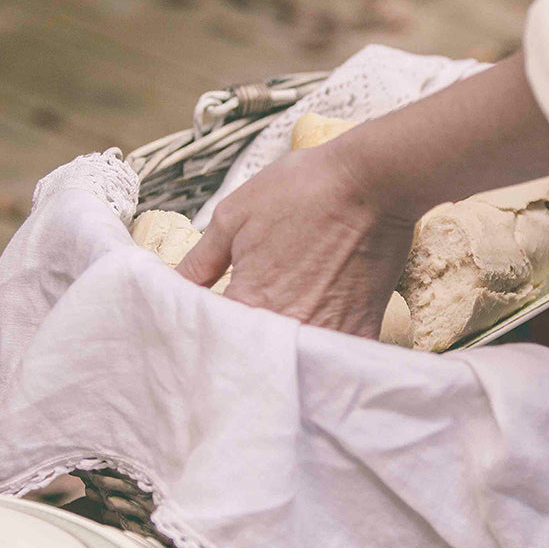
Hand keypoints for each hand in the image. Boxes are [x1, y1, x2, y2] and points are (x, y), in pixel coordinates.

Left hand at [176, 144, 415, 338]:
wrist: (372, 183)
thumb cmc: (303, 191)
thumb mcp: (233, 215)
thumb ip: (200, 261)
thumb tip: (176, 288)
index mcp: (247, 303)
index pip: (214, 340)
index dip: (208, 336)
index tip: (210, 328)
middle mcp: (285, 329)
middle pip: (253, 359)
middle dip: (243, 352)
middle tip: (242, 336)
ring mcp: (325, 334)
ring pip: (293, 364)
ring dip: (282, 359)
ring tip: (281, 337)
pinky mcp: (359, 331)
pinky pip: (332, 359)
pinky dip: (322, 356)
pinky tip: (316, 336)